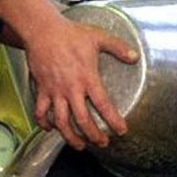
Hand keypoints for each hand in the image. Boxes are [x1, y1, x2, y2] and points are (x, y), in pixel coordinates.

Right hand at [24, 16, 137, 149]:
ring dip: (70, 136)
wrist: (43, 31)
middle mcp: (71, 88)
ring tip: (79, 145)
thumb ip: (118, 48)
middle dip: (93, 135)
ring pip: (61, 121)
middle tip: (102, 142)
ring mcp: (55, 91)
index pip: (103, 104)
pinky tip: (50, 128)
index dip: (113, 120)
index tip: (121, 131)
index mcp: (87, 78)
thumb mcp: (99, 37)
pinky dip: (44, 123)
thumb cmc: (70, 34)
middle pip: (82, 120)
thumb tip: (135, 56)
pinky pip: (41, 111)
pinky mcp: (42, 89)